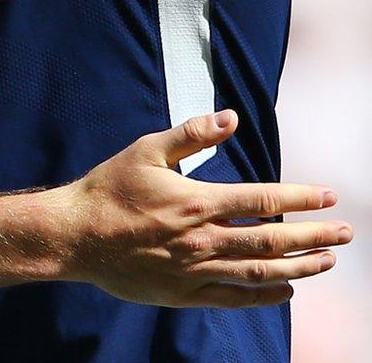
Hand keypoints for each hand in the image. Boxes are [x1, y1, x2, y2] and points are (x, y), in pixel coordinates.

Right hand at [60, 110, 350, 306]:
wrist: (73, 236)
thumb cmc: (107, 189)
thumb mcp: (144, 151)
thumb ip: (190, 135)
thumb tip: (231, 118)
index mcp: (196, 202)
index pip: (264, 200)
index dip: (301, 198)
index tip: (329, 196)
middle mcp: (202, 239)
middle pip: (272, 241)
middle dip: (314, 236)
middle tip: (345, 234)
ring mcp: (194, 270)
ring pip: (259, 272)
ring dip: (299, 267)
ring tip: (325, 261)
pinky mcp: (182, 293)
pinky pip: (233, 297)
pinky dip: (263, 295)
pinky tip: (285, 290)